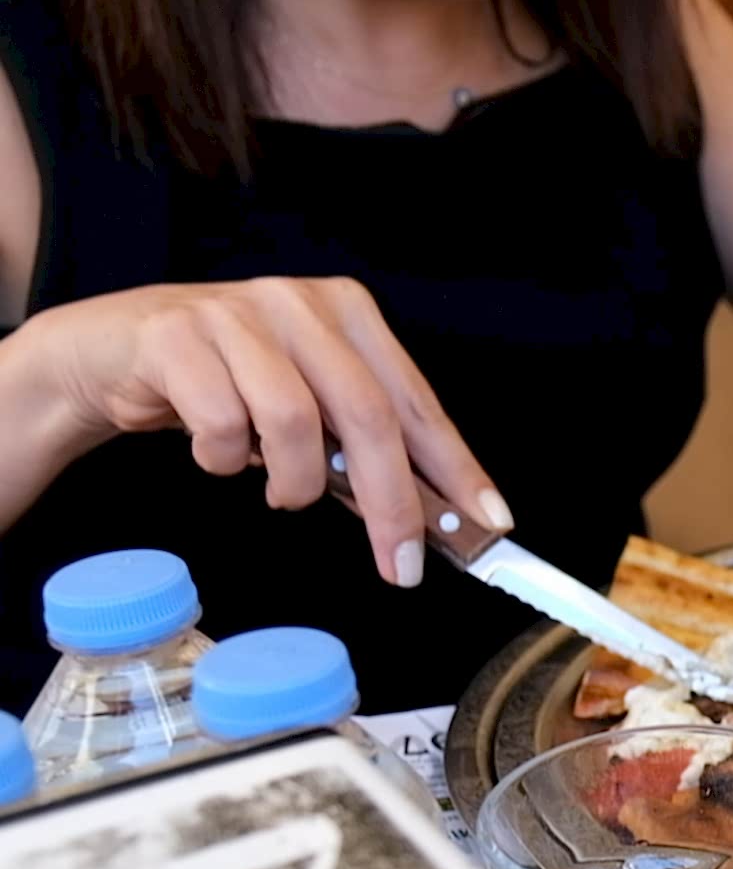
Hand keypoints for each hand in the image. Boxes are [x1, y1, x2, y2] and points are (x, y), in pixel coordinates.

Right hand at [27, 277, 510, 585]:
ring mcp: (237, 315)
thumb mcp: (303, 401)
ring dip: (291, 481)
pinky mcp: (177, 338)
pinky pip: (221, 425)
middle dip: (390, 502)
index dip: (455, 466)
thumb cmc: (224, 382)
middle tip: (398, 564)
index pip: (416, 401)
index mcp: (349, 313)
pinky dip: (224, 461)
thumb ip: (358, 443)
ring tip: (277, 491)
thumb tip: (423, 515)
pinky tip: (217, 454)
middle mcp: (301, 305)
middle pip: (367, 414)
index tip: (487, 521)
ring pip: (294, 420)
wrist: (110, 351)